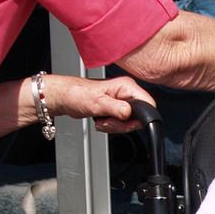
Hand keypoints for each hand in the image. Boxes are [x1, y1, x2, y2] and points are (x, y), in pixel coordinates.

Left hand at [39, 73, 156, 132]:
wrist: (65, 98)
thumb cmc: (77, 94)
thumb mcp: (97, 103)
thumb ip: (116, 108)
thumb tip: (129, 113)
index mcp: (126, 86)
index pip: (149, 103)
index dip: (141, 117)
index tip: (126, 121)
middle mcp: (126, 93)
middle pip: (139, 117)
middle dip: (122, 125)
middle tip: (108, 121)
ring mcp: (122, 101)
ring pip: (129, 123)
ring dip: (114, 127)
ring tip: (102, 119)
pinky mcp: (116, 109)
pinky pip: (121, 124)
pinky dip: (110, 127)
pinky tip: (101, 120)